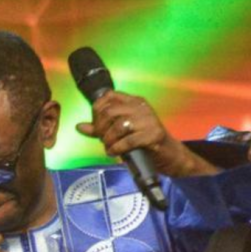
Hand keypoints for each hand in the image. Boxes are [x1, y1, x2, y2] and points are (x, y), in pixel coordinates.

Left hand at [74, 90, 217, 176]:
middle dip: (100, 129)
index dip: (96, 111)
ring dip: (109, 140)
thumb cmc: (144, 143)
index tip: (96, 126)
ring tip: (109, 147)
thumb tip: (80, 127)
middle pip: (110, 112)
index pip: (108, 96)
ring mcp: (149, 119)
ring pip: (119, 125)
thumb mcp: (120, 133)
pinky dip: (118, 148)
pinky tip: (115, 152)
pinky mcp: (154, 134)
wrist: (170, 155)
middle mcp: (141, 107)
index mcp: (133, 101)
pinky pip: (129, 140)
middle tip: (102, 140)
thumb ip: (101, 128)